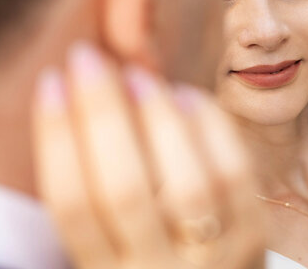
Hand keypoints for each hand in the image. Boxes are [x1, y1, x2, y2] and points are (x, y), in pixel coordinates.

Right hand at [31, 42, 264, 268]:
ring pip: (187, 183)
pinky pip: (236, 175)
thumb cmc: (154, 257)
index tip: (54, 82)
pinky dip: (211, 127)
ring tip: (140, 76)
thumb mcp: (115, 246)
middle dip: (103, 113)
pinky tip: (189, 96)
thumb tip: (93, 100)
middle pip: (125, 187)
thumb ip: (102, 192)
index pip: (73, 203)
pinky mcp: (252, 238)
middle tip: (90, 59)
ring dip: (160, 118)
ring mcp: (210, 257)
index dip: (57, 136)